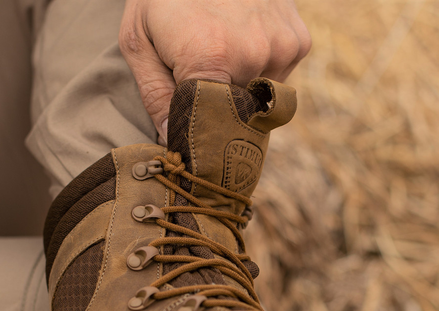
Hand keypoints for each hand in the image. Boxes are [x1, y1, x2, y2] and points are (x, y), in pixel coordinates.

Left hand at [119, 0, 310, 141]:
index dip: (198, 136)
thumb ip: (155, 96)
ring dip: (240, 90)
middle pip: (234, 116)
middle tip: (200, 84)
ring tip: (222, 55)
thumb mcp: (139, 40)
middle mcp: (254, 55)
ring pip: (258, 100)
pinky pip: (278, 79)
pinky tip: (243, 43)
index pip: (210, 128)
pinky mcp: (299, 41)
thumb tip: (172, 141)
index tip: (190, 142)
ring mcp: (282, 47)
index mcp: (211, 58)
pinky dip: (260, 71)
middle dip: (217, 111)